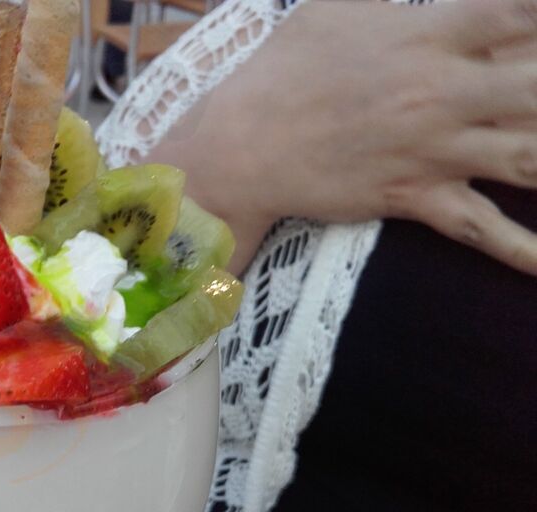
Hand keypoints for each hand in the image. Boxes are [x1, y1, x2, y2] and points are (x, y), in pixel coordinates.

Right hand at [150, 0, 536, 275]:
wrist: (241, 144)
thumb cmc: (282, 69)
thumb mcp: (333, 4)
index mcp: (428, 34)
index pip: (520, 10)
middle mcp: (443, 91)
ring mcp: (433, 149)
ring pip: (530, 156)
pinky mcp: (414, 196)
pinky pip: (479, 227)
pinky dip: (522, 248)